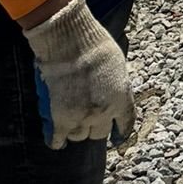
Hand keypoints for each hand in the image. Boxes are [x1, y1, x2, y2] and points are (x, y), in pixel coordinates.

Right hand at [24, 0, 135, 148]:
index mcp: (121, 98)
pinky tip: (56, 140)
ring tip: (70, 123)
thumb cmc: (94, 45)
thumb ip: (115, 84)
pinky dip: (56, 140)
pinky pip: (58, 139)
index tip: (118, 135)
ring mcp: (82, 118)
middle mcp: (104, 112)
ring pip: (79, 136)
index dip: (121, 131)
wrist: (70, 43)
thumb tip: (111, 90)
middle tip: (87, 119)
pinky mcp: (60, 119)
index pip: (125, 123)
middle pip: (100, 133)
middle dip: (94, 126)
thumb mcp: (117, 64)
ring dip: (75, 130)